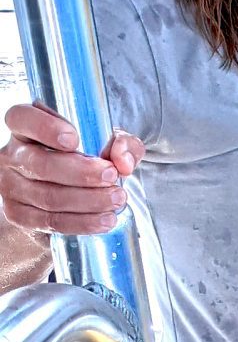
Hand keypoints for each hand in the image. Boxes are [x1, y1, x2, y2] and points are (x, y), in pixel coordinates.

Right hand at [0, 103, 144, 235]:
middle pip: (40, 164)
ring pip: (47, 196)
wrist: (75, 182)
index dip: (46, 128)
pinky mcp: (18, 214)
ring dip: (87, 200)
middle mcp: (13, 154)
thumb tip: (123, 161)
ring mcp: (11, 186)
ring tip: (116, 198)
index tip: (74, 139)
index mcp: (26, 126)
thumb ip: (122, 143)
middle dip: (81, 172)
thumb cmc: (90, 152)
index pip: (23, 119)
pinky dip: (81, 222)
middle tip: (112, 175)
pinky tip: (104, 219)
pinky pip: (50, 221)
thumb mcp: (109, 140)